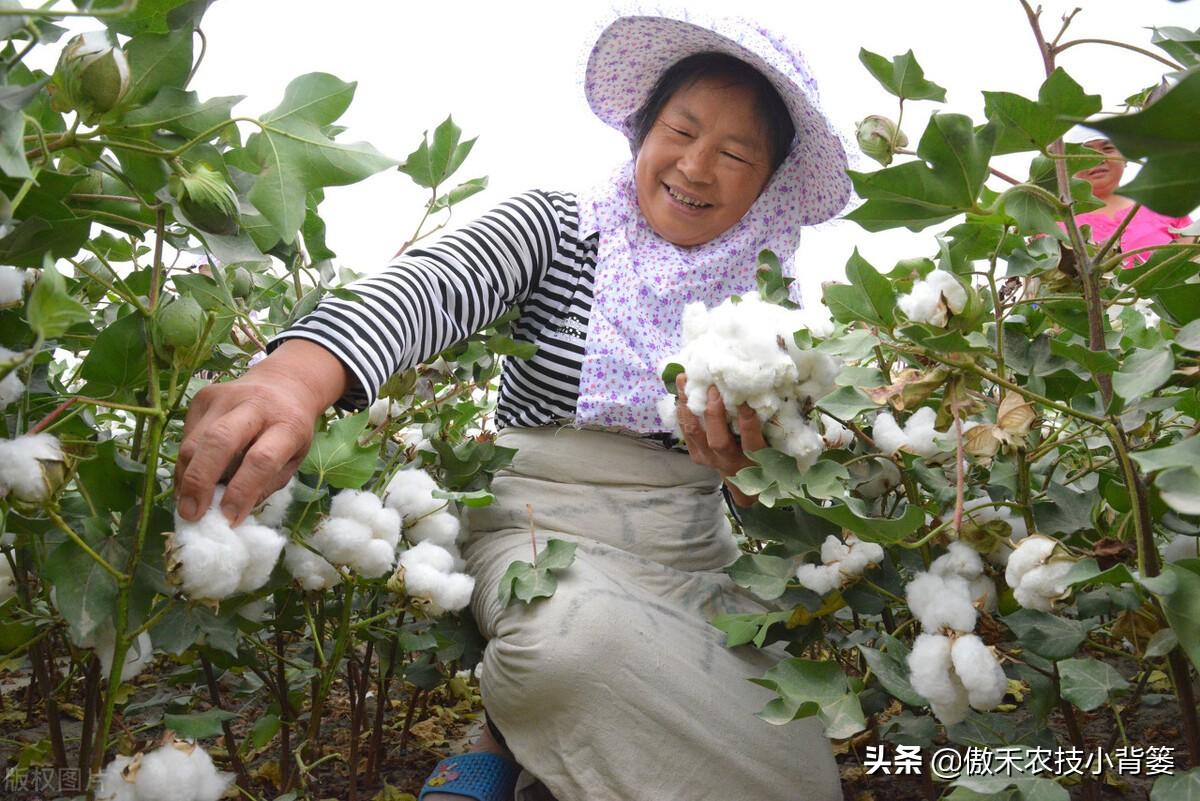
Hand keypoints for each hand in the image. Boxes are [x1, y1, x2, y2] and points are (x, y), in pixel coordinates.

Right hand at [174, 339, 348, 524]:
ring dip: (187, 478)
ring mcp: (225, 397)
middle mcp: (255, 405)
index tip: (228, 518)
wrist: (283, 384)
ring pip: (194, 441)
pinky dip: (185, 465)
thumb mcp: (293, 460)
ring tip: (188, 504)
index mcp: (288, 424)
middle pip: (219, 441)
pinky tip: (191, 480)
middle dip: (200, 482)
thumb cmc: (289, 431)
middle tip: (191, 514)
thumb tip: (229, 514)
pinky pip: (186, 437)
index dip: (242, 491)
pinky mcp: (202, 397)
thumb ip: (265, 486)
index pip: (261, 459)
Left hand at [674, 373, 765, 507]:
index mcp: (753, 460)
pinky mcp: (697, 455)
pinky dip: (683, 410)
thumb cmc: (763, 460)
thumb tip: (762, 393)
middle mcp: (728, 461)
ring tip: (684, 379)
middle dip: (714, 413)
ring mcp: (709, 459)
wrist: (746, 485)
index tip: (745, 400)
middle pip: (717, 441)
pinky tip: (681, 391)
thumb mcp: (773, 447)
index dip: (747, 421)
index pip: (750, 441)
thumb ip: (768, 425)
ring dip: (689, 405)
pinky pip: (686, 431)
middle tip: (713, 388)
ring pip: (695, 432)